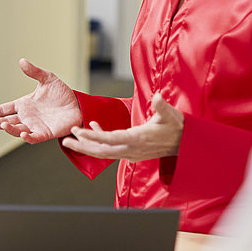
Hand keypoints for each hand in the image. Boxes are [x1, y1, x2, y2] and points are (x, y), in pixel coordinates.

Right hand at [0, 58, 81, 143]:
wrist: (78, 105)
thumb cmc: (62, 93)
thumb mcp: (47, 79)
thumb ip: (34, 72)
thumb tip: (21, 61)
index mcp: (25, 104)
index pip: (5, 108)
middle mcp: (27, 117)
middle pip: (7, 121)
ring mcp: (35, 126)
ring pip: (18, 130)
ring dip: (10, 129)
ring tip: (3, 124)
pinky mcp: (45, 133)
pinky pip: (34, 137)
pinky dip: (27, 137)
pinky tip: (22, 133)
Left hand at [61, 92, 183, 161]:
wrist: (186, 144)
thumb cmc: (177, 127)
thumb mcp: (171, 115)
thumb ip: (163, 107)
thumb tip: (158, 97)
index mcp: (138, 139)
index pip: (112, 140)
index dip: (94, 137)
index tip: (79, 132)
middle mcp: (132, 149)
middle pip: (102, 151)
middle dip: (83, 146)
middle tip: (65, 140)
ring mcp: (131, 152)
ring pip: (104, 152)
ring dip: (87, 145)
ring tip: (72, 138)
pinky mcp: (131, 151)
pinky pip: (111, 149)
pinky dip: (100, 140)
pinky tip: (93, 127)